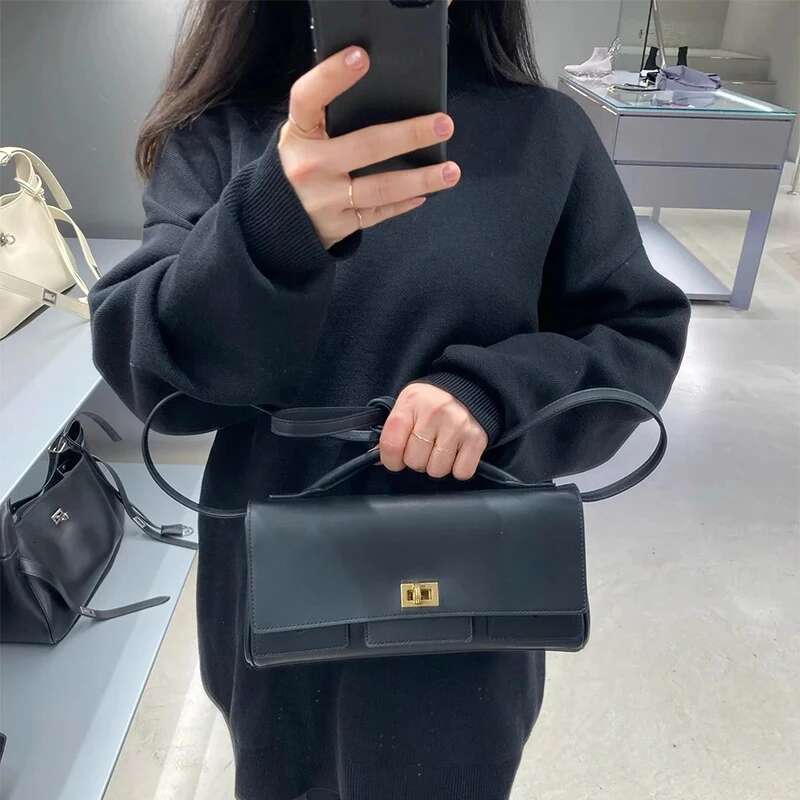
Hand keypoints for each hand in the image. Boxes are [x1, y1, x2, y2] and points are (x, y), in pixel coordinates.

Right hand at [278, 46, 460, 249]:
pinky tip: (425, 193)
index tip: (361, 56)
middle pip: (366, 145)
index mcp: (297, 134)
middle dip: (410, 134)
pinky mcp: (339, 225)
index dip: (332, 75)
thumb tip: (388, 99)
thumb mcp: (302, 138)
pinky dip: (404, 203)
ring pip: (382, 188)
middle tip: (443, 125)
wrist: (276, 222)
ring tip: (451, 171)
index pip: (309, 98)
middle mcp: (309, 167)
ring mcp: (324, 200)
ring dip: (421, 179)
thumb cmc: (300, 166)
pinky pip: (379, 213)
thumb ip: (328, 120)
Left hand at [379, 384, 488, 480]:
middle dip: (416, 460)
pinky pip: (461, 472)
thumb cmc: (432, 402)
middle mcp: (434, 412)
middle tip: (424, 447)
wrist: (469, 387)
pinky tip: (455, 451)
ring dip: (436, 465)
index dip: (390, 460)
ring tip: (440, 447)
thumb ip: (392, 431)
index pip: (391, 445)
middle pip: (414, 461)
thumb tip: (378, 459)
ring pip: (437, 470)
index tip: (396, 459)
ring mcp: (458, 425)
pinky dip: (458, 468)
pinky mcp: (477, 438)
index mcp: (411, 402)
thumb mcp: (407, 406)